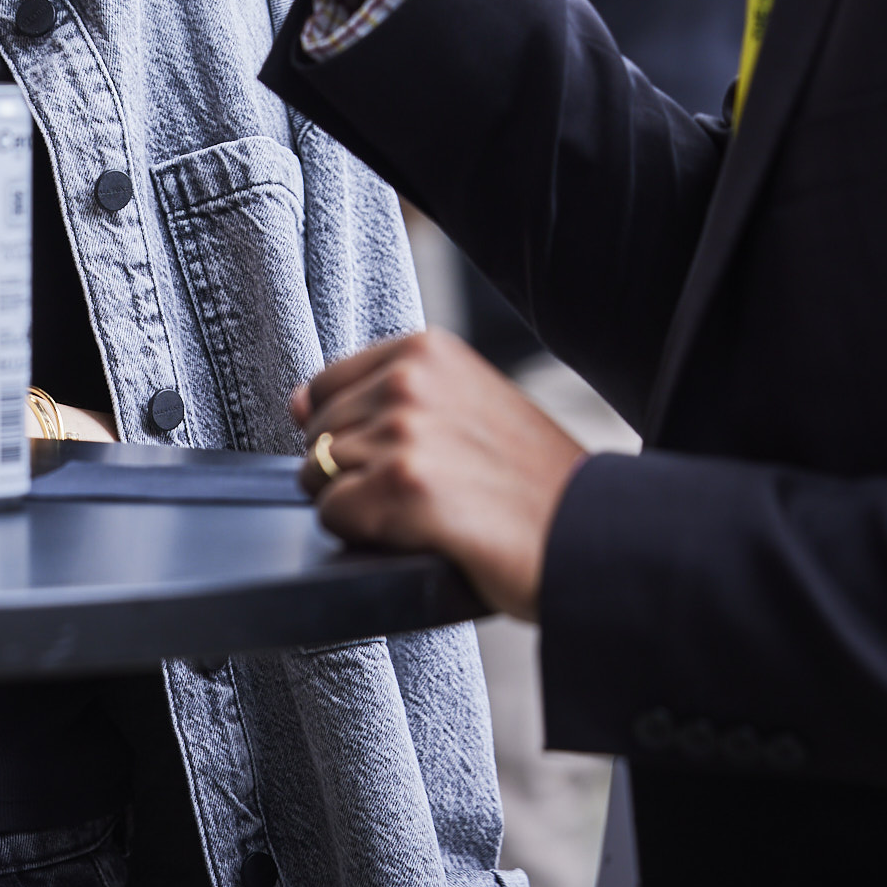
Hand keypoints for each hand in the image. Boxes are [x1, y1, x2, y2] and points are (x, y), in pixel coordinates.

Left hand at [292, 329, 587, 619]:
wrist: (590, 537)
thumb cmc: (532, 484)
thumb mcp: (466, 405)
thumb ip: (383, 394)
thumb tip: (296, 402)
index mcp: (425, 349)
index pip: (324, 387)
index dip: (349, 435)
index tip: (400, 458)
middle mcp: (409, 378)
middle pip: (316, 435)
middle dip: (353, 473)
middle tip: (426, 492)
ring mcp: (403, 430)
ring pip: (318, 476)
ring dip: (362, 506)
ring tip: (428, 511)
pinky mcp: (401, 486)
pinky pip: (332, 515)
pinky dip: (364, 535)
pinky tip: (420, 533)